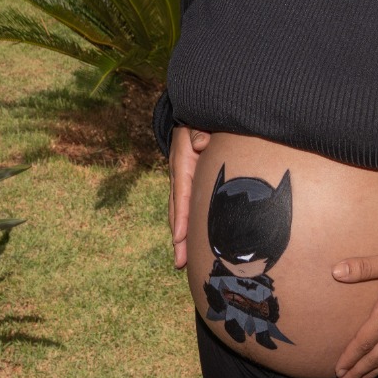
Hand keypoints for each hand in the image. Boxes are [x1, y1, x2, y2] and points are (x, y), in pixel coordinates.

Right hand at [167, 125, 210, 268]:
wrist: (191, 115)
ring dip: (180, 236)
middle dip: (178, 237)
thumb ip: (200, 132)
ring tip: (182, 262)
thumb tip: (201, 143)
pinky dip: (186, 226)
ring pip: (179, 212)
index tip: (180, 238)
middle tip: (180, 262)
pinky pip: (186, 208)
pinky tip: (190, 244)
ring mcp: (182, 180)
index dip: (181, 216)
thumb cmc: (199, 119)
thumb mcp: (198, 121)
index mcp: (182, 161)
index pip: (182, 192)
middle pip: (177, 209)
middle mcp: (179, 174)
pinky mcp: (189, 184)